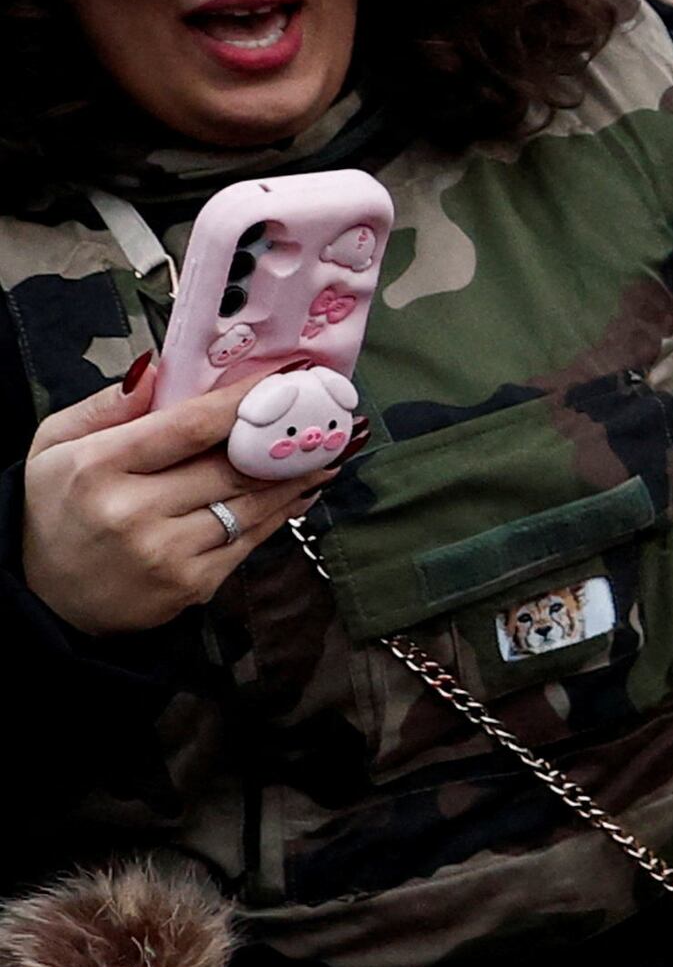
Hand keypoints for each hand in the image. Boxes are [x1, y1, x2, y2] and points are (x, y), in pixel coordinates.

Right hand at [19, 362, 325, 635]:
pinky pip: (251, 539)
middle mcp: (133, 510)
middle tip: (328, 409)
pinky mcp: (193, 584)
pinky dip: (283, 511)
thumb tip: (158, 368)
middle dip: (288, 435)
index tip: (291, 376)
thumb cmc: (56, 508)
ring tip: (330, 448)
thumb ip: (108, 406)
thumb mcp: (55, 445)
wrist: (47, 598)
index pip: (191, 424)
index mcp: (98, 466)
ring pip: (253, 503)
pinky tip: (302, 489)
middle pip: (234, 465)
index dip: (249, 399)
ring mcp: (167, 552)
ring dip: (299, 474)